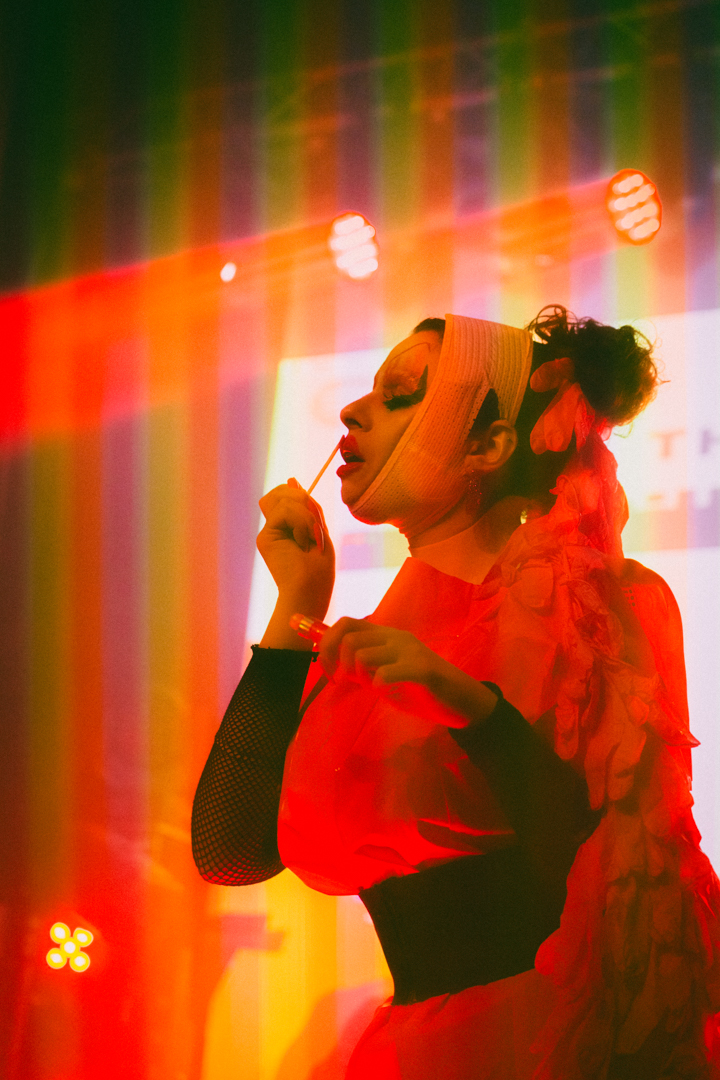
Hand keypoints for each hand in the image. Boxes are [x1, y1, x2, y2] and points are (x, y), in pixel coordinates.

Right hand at [257, 480, 334, 617]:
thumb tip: (293, 480)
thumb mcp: (320, 531)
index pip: (288, 495)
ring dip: (304, 513)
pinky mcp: (264, 537)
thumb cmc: (319, 570)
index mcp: (289, 526)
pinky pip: (284, 510)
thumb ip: (308, 508)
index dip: (300, 495)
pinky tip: (303, 540)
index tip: (314, 515)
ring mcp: (268, 532)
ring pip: (283, 498)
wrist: (309, 592)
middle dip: (301, 499)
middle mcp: (275, 527)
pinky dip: (301, 521)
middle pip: (280, 492)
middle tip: (313, 525)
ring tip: (309, 537)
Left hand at [320, 618, 436, 688]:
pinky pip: (386, 673)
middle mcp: (395, 637)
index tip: (327, 669)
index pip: (345, 623)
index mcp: (385, 635)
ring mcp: (409, 651)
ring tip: (372, 687)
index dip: (327, 644)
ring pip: (363, 655)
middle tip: (347, 682)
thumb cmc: (421, 688)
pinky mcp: (422, 669)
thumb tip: (336, 667)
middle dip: (339, 663)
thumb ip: (363, 668)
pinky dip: (377, 684)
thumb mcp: (386, 674)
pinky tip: (385, 690)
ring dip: (359, 676)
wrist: (462, 700)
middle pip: (349, 638)